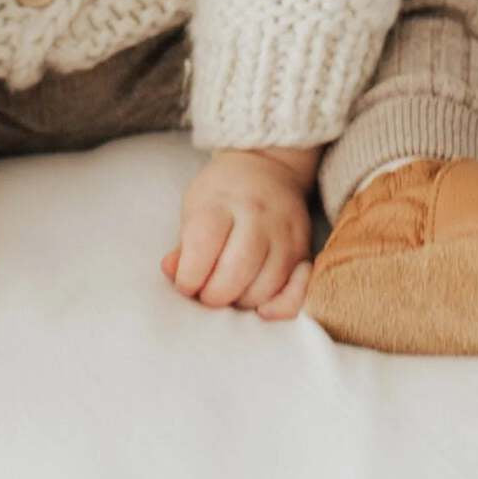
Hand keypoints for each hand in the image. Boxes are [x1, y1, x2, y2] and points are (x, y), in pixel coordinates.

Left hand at [160, 151, 313, 319]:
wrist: (268, 169)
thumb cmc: (223, 194)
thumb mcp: (195, 205)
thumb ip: (184, 244)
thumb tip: (172, 272)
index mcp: (222, 201)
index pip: (204, 243)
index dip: (189, 275)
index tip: (185, 283)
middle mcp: (257, 215)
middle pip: (237, 270)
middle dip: (215, 295)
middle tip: (206, 294)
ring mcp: (285, 233)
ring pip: (266, 286)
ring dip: (242, 301)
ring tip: (230, 292)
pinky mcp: (305, 250)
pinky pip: (300, 289)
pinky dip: (281, 307)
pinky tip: (262, 309)